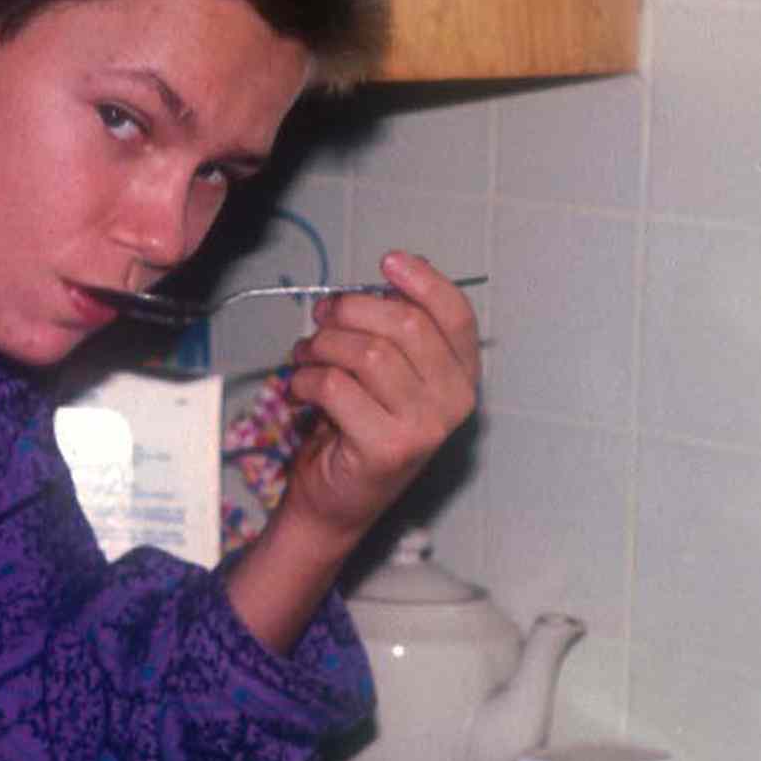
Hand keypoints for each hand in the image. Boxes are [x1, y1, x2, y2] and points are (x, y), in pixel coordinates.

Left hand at [280, 252, 480, 545]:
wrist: (336, 499)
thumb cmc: (357, 427)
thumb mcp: (382, 373)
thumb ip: (392, 329)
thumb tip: (389, 272)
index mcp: (461, 376)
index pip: (456, 315)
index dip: (423, 280)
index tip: (386, 260)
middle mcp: (454, 401)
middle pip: (405, 325)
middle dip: (351, 311)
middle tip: (320, 319)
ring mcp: (425, 427)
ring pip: (366, 352)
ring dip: (321, 346)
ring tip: (304, 357)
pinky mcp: (387, 447)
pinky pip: (337, 386)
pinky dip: (306, 379)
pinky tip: (299, 390)